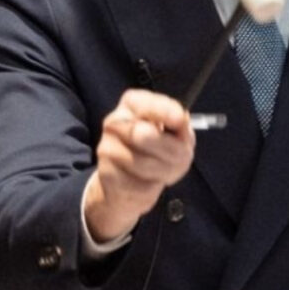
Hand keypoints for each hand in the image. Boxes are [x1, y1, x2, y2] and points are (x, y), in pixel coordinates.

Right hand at [83, 89, 195, 242]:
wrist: (131, 184)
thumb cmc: (159, 151)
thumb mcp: (177, 135)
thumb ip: (180, 126)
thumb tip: (180, 120)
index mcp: (133, 103)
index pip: (145, 104)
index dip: (164, 111)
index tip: (180, 119)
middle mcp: (115, 121)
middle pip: (145, 134)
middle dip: (171, 150)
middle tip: (182, 156)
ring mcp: (106, 147)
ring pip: (144, 163)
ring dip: (164, 171)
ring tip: (164, 170)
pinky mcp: (106, 173)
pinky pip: (138, 182)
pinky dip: (151, 186)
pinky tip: (148, 181)